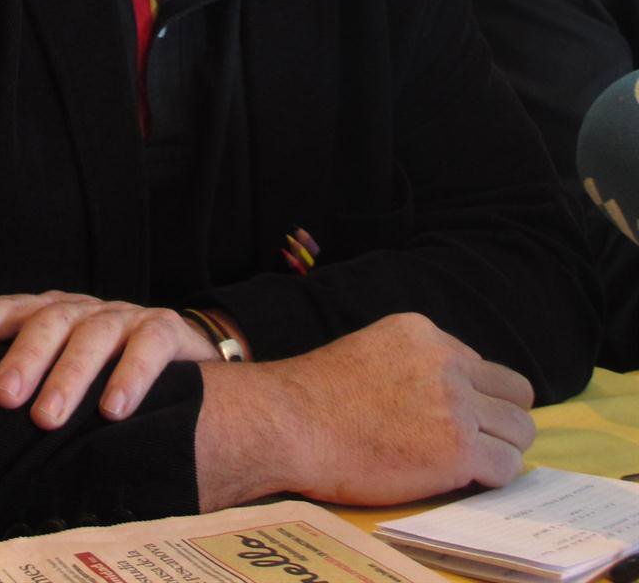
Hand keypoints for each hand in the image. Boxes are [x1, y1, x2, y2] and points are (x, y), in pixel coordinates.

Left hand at [0, 290, 216, 428]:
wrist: (186, 361)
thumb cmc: (107, 375)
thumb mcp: (65, 372)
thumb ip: (30, 385)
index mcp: (53, 314)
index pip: (11, 309)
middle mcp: (84, 310)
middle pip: (49, 322)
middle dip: (23, 358)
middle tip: (2, 398)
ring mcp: (124, 316)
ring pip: (92, 335)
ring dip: (68, 375)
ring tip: (47, 418)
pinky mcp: (165, 328)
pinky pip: (148, 346)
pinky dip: (130, 375)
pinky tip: (114, 409)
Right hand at [196, 312, 534, 510]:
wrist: (291, 423)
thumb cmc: (316, 398)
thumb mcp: (371, 352)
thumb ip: (413, 364)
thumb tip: (444, 393)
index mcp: (422, 332)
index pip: (481, 366)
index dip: (473, 398)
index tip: (452, 419)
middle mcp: (446, 361)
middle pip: (515, 394)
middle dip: (499, 420)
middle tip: (472, 443)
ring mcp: (456, 404)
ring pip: (520, 430)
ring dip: (498, 450)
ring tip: (464, 465)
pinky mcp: (459, 449)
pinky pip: (506, 467)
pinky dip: (489, 478)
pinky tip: (458, 480)